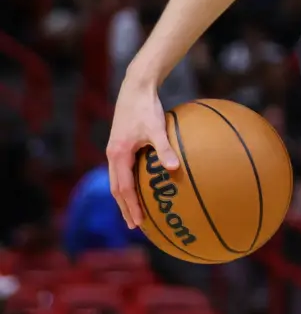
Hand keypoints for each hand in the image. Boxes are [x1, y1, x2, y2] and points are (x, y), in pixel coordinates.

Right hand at [106, 76, 178, 227]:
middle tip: (135, 225)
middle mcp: (113, 154)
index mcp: (118, 154)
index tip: (138, 222)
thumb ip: (165, 149)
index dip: (130, 206)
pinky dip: (128, 183)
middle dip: (125, 207)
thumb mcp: (157, 129)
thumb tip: (175, 168)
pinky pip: (122, 170)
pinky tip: (141, 186)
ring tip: (134, 211)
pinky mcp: (121, 144)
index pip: (123, 188)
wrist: (136, 88)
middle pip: (116, 188)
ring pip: (117, 180)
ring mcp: (115, 150)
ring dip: (125, 197)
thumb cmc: (146, 107)